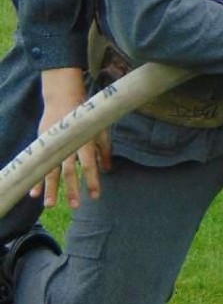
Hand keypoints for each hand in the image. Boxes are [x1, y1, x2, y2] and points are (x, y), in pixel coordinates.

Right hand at [30, 68, 112, 208]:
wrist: (64, 98)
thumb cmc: (87, 117)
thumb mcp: (100, 131)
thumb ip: (104, 151)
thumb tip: (108, 170)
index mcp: (84, 142)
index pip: (89, 165)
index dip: (92, 181)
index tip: (95, 196)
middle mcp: (68, 146)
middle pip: (69, 171)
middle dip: (72, 190)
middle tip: (75, 206)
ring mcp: (53, 146)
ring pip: (51, 171)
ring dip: (51, 189)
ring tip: (50, 205)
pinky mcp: (43, 145)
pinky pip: (40, 165)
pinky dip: (37, 179)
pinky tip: (34, 193)